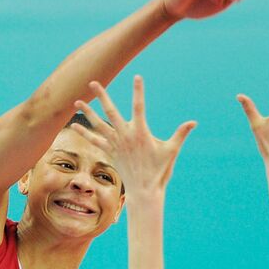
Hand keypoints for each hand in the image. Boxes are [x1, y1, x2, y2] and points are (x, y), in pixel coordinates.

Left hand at [74, 76, 195, 197]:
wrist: (144, 191)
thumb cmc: (159, 171)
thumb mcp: (171, 151)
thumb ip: (181, 134)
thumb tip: (194, 122)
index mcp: (140, 132)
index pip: (139, 106)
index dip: (138, 91)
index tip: (137, 77)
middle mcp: (125, 136)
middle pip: (110, 111)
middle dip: (101, 96)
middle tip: (93, 82)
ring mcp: (116, 144)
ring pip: (98, 125)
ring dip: (88, 112)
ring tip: (77, 101)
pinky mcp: (111, 152)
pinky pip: (95, 140)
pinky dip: (85, 133)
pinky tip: (75, 125)